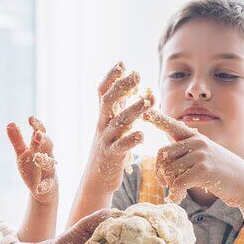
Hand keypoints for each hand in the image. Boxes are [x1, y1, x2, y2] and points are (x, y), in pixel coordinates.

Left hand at [6, 116, 57, 204]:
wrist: (44, 191)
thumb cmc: (33, 168)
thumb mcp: (22, 154)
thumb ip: (17, 140)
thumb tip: (10, 123)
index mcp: (39, 148)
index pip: (40, 134)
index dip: (37, 126)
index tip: (30, 118)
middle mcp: (47, 158)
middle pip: (48, 147)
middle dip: (44, 140)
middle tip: (37, 135)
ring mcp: (49, 172)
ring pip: (50, 165)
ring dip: (45, 161)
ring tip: (37, 157)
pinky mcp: (49, 186)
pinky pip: (48, 185)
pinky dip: (44, 186)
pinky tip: (39, 188)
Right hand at [89, 62, 152, 183]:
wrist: (96, 179)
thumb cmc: (109, 150)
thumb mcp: (112, 126)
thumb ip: (120, 108)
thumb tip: (130, 87)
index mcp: (103, 117)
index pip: (102, 92)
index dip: (111, 77)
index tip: (122, 64)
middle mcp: (102, 126)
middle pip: (107, 102)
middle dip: (121, 87)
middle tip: (136, 75)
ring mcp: (106, 141)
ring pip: (118, 123)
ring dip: (133, 110)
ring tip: (147, 101)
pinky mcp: (112, 156)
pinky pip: (121, 147)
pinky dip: (131, 140)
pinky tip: (142, 135)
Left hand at [143, 109, 243, 207]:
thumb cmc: (222, 172)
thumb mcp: (206, 155)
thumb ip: (187, 152)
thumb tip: (163, 156)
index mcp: (196, 138)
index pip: (172, 126)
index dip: (157, 118)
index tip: (144, 112)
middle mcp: (197, 142)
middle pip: (162, 154)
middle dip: (160, 171)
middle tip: (164, 183)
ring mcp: (201, 155)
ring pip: (168, 170)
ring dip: (168, 184)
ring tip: (176, 191)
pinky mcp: (203, 170)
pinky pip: (177, 183)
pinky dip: (174, 194)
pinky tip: (177, 199)